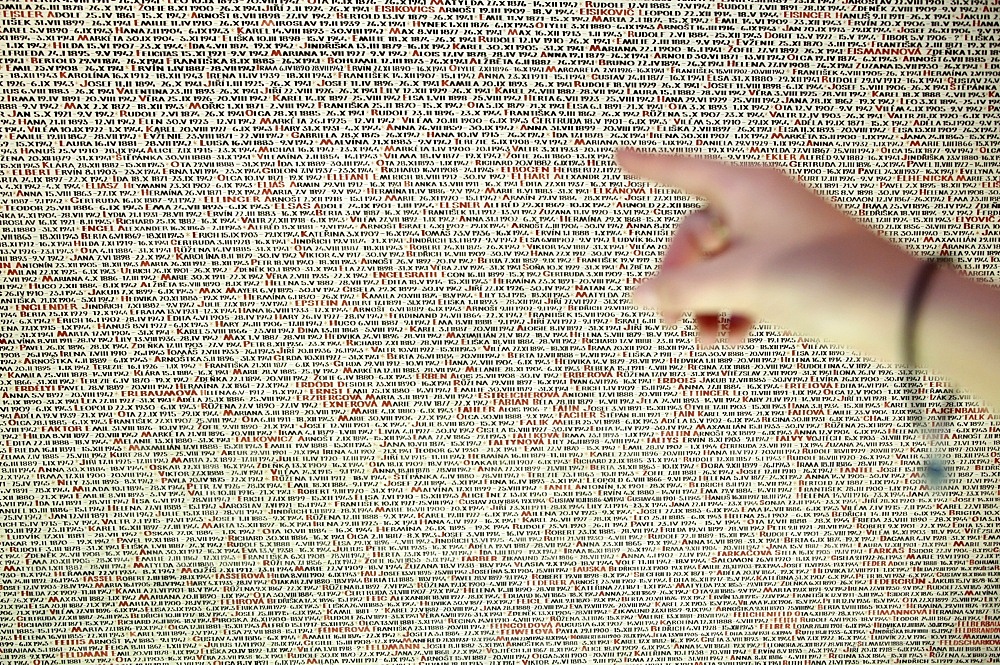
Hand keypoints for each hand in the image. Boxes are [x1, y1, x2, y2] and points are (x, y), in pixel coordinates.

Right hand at [616, 148, 921, 362]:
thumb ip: (682, 290)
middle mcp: (761, 208)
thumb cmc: (822, 278)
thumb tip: (638, 294)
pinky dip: (733, 309)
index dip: (649, 167)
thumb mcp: (739, 283)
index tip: (620, 158)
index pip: (684, 172)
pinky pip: (747, 283)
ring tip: (704, 336)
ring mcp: (779, 239)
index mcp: (747, 191)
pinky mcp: (795, 269)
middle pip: (697, 237)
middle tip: (668, 317)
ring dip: (705, 301)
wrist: (897, 310)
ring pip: (721, 266)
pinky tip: (732, 337)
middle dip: (679, 278)